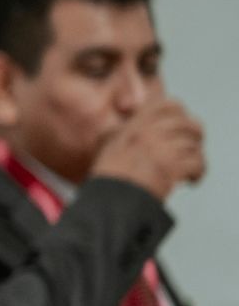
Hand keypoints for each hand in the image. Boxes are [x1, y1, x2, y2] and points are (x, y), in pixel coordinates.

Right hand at [90, 98, 205, 201]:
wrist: (111, 199)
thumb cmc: (109, 176)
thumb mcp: (108, 144)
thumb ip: (121, 129)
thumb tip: (128, 123)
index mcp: (137, 124)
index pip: (169, 105)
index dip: (179, 113)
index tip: (181, 122)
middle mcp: (151, 132)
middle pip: (188, 124)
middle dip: (194, 135)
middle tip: (192, 144)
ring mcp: (163, 148)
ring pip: (193, 145)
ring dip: (194, 156)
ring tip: (189, 166)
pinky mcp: (174, 166)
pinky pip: (197, 163)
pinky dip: (198, 172)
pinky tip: (191, 179)